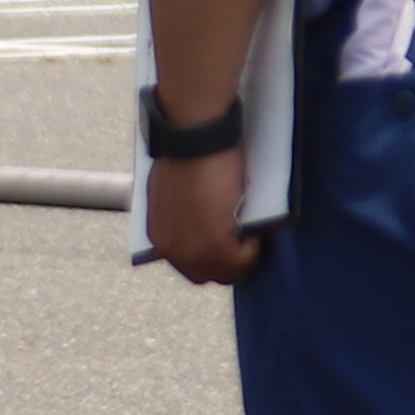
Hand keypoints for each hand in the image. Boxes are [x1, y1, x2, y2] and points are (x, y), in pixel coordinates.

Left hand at [142, 147, 261, 283]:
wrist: (194, 140)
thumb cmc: (187, 155)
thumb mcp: (175, 195)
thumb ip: (183, 217)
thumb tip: (202, 224)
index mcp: (159, 238)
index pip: (189, 264)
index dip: (212, 255)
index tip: (229, 240)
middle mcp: (172, 252)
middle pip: (207, 274)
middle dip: (227, 260)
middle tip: (244, 239)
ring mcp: (194, 253)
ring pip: (228, 273)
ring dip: (242, 255)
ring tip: (252, 233)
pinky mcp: (216, 247)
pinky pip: (245, 261)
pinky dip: (255, 247)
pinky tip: (256, 228)